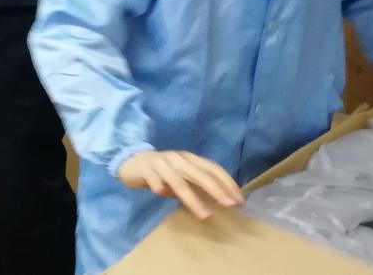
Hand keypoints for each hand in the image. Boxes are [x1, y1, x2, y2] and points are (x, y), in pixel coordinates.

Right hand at [118, 150, 243, 219]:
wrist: (133, 161)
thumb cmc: (163, 173)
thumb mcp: (184, 177)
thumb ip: (199, 185)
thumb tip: (224, 199)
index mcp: (190, 158)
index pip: (212, 168)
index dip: (227, 182)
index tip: (239, 200)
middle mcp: (178, 158)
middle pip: (199, 173)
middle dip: (216, 190)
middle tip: (229, 206)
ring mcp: (161, 162)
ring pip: (178, 180)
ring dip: (192, 198)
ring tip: (204, 215)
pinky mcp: (145, 168)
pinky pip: (152, 177)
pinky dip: (157, 184)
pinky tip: (161, 193)